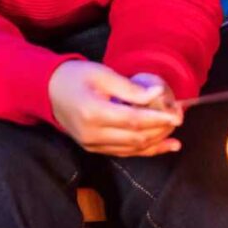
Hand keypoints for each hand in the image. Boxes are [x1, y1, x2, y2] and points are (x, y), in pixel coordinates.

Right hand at [49, 61, 182, 156]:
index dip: (158, 118)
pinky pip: (126, 152)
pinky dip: (148, 150)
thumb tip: (157, 94)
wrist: (47, 91)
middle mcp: (92, 134)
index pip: (134, 120)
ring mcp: (92, 144)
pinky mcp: (94, 149)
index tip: (177, 113)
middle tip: (179, 116)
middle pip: (136, 137)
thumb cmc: (75, 77)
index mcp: (93, 113)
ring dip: (158, 140)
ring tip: (175, 129)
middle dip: (162, 129)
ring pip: (134, 148)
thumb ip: (130, 88)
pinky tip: (168, 146)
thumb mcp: (102, 74)